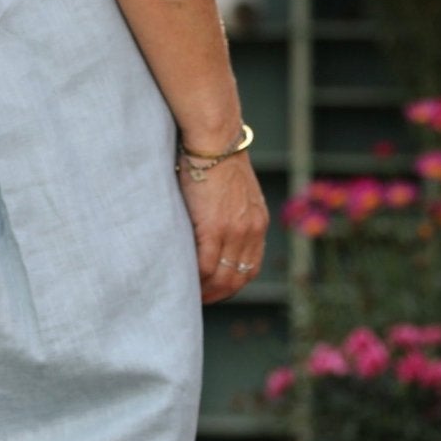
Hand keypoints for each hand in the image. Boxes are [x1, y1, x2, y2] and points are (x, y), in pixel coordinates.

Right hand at [179, 154, 269, 304]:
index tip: (215, 290)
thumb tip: (212, 226)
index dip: (233, 284)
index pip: (251, 267)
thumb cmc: (216, 158)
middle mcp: (252, 230)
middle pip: (238, 278)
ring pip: (223, 277)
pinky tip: (183, 280)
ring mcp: (235, 231)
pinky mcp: (215, 227)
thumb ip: (230, 212)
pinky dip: (196, 278)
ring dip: (206, 291)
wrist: (214, 140)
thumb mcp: (234, 190)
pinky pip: (206, 265)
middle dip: (219, 294)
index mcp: (257, 222)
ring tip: (188, 295)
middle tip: (198, 300)